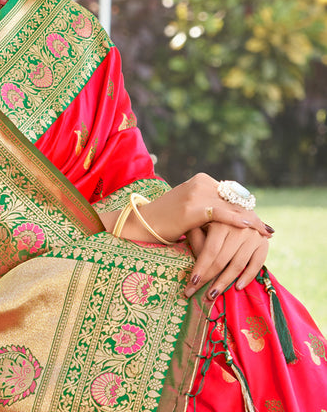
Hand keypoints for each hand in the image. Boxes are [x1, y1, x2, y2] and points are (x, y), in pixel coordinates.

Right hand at [135, 173, 271, 242]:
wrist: (144, 223)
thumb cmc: (167, 219)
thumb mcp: (191, 206)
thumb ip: (209, 205)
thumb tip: (232, 214)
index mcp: (201, 180)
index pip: (231, 194)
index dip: (247, 208)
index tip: (260, 220)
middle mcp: (201, 183)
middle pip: (234, 200)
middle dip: (252, 216)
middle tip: (268, 229)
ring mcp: (197, 194)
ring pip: (231, 207)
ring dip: (250, 221)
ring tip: (265, 232)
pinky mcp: (193, 208)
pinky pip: (220, 214)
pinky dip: (236, 220)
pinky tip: (249, 227)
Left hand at [184, 221, 268, 298]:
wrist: (238, 208)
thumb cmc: (212, 219)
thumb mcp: (200, 223)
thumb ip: (195, 239)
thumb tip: (191, 264)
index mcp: (221, 220)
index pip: (210, 250)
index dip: (201, 268)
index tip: (191, 283)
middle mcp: (239, 227)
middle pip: (222, 259)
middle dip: (208, 279)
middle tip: (194, 292)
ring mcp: (253, 235)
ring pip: (238, 264)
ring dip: (224, 282)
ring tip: (211, 295)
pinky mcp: (264, 243)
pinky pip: (256, 264)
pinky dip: (248, 277)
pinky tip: (237, 287)